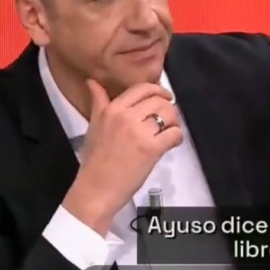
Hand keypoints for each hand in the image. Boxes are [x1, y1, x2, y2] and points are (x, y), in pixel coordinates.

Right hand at [62, 79, 183, 235]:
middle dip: (169, 108)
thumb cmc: (95, 159)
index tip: (165, 97)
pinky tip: (172, 143)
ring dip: (174, 122)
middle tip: (169, 119)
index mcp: (112, 109)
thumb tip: (92, 81)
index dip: (158, 90)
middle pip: (159, 101)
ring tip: (170, 131)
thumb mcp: (94, 125)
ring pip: (169, 114)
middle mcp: (126, 116)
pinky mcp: (151, 148)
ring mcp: (139, 132)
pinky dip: (177, 137)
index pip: (142, 89)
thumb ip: (98, 102)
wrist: (97, 188)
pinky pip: (174, 133)